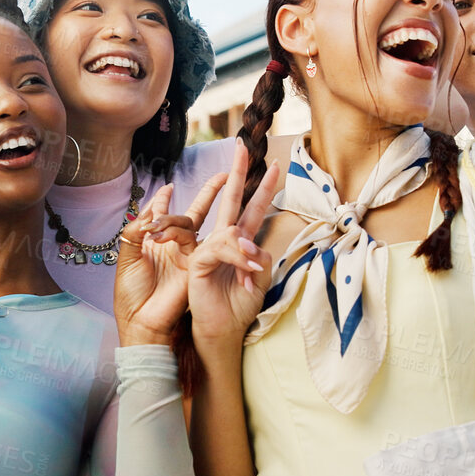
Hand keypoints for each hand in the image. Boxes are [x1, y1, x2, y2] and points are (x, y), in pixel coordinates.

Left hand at [115, 176, 228, 343]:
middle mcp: (175, 246)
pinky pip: (191, 240)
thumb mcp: (126, 259)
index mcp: (157, 243)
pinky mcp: (193, 263)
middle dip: (209, 193)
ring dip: (170, 220)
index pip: (164, 215)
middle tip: (223, 176)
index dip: (164, 199)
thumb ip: (134, 232)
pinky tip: (160, 235)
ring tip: (153, 232)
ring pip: (188, 224)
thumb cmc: (131, 295)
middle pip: (194, 213)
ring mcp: (186, 254)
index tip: (168, 187)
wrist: (141, 320)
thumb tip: (146, 213)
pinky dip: (175, 232)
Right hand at [188, 144, 282, 354]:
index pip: (253, 208)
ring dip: (246, 250)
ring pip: (231, 231)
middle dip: (237, 172)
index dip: (264, 188)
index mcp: (240, 241)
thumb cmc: (240, 305)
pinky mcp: (198, 260)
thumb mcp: (260, 278)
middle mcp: (223, 240)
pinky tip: (247, 269)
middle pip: (231, 199)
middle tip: (242, 146)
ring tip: (254, 269)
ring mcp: (208, 248)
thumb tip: (255, 246)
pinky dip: (237, 257)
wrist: (222, 329)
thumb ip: (259, 257)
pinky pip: (220, 248)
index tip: (276, 166)